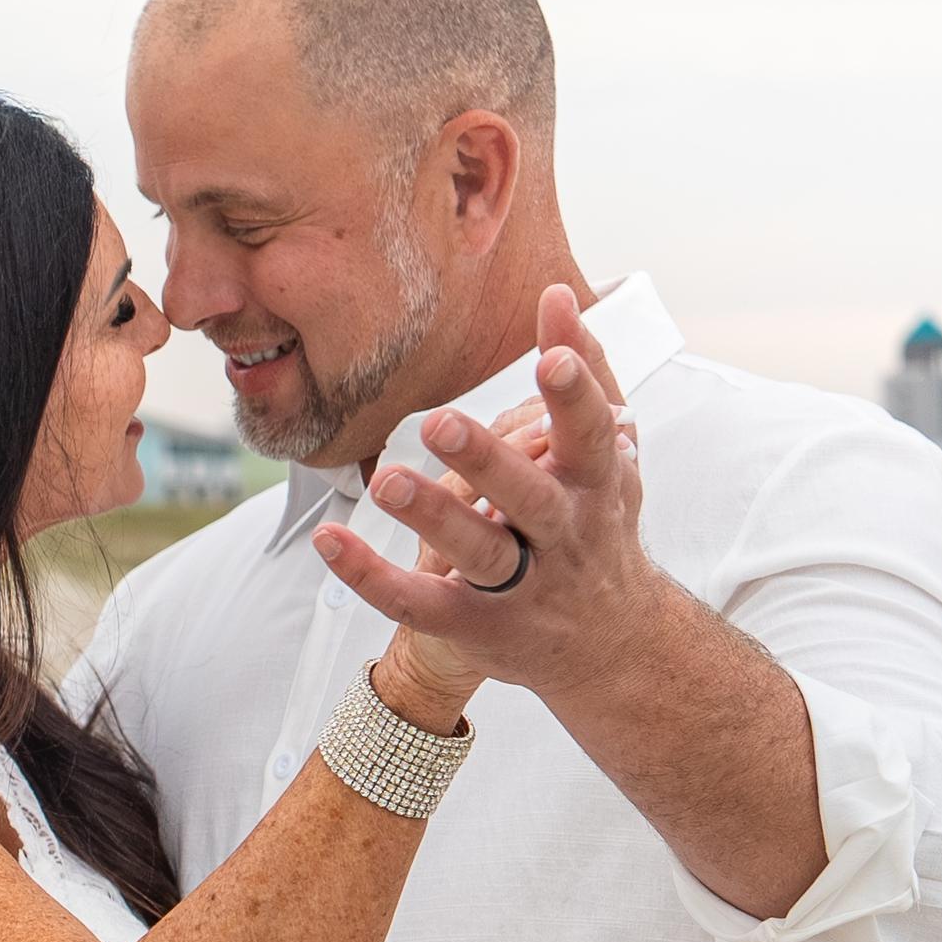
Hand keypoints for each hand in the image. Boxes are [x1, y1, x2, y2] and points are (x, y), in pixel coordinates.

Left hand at [323, 285, 666, 703]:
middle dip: (488, 460)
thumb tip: (558, 295)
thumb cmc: (599, 525)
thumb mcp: (611, 457)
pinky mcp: (478, 627)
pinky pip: (418, 602)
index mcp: (596, 485)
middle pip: (528, 497)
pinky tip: (329, 539)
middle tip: (442, 422)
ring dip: (431, 514)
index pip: (588, 434)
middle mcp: (564, 536)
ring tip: (384, 478)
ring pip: (476, 551)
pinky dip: (371, 575)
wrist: (613, 646)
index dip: (574, 394)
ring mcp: (523, 587)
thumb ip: (589, 377)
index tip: (551, 357)